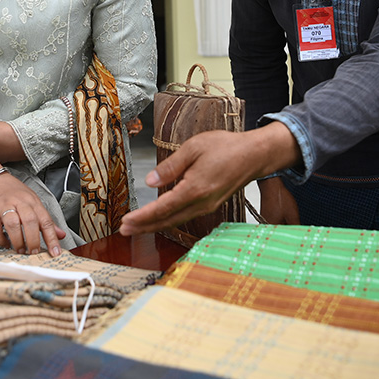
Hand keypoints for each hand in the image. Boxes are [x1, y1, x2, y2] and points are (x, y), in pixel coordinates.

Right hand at [0, 158, 64, 255]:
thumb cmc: (11, 191)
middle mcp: (19, 202)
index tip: (55, 251)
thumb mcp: (32, 200)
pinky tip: (6, 243)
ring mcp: (3, 207)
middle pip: (30, 221)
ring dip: (18, 241)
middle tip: (34, 252)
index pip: (46, 220)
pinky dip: (1, 240)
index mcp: (32, 201)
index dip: (52, 238)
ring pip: (13, 225)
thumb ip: (45, 219)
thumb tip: (60, 234)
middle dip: (34, 240)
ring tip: (21, 250)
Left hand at [119, 122, 300, 235]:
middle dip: (143, 226)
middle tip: (123, 230)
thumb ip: (170, 166)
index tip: (126, 221)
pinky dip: (168, 220)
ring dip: (154, 225)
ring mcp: (207, 206)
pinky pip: (184, 216)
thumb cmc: (226, 147)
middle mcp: (201, 203)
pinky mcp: (210, 205)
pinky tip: (159, 218)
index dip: (142, 216)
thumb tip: (150, 182)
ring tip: (136, 227)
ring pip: (176, 221)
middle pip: (167, 220)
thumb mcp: (193, 148)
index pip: (162, 208)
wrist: (254, 155)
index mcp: (195, 189)